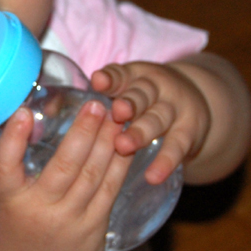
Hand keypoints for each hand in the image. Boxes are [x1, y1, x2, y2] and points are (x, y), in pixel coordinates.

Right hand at [0, 102, 128, 250]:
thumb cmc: (13, 234)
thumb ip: (8, 170)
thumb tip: (18, 124)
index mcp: (11, 204)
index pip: (6, 169)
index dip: (14, 140)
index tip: (24, 113)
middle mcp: (41, 212)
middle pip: (64, 167)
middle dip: (82, 132)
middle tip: (95, 104)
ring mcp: (71, 221)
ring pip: (93, 175)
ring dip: (106, 142)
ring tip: (115, 114)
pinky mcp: (95, 227)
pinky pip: (110, 189)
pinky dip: (119, 163)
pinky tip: (125, 143)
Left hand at [91, 61, 210, 183]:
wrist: (199, 100)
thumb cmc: (146, 99)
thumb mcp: (128, 88)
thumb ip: (99, 96)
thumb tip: (51, 108)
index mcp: (135, 76)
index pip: (122, 74)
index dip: (111, 78)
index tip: (98, 81)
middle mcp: (157, 88)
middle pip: (142, 95)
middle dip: (129, 103)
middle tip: (116, 113)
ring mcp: (174, 109)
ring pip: (157, 119)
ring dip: (141, 132)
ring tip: (123, 145)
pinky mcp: (189, 131)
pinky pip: (177, 147)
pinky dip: (166, 162)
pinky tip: (153, 176)